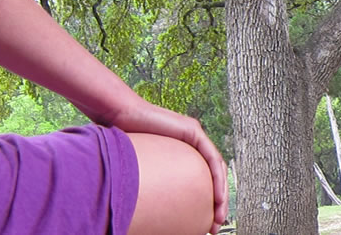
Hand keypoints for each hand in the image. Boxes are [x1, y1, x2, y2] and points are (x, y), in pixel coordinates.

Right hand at [102, 98, 228, 231]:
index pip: (202, 180)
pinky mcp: (193, 131)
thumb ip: (155, 182)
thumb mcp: (144, 168)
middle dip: (218, 202)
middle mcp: (192, 145)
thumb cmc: (124, 143)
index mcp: (182, 154)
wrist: (119, 117)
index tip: (206, 224)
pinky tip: (217, 194)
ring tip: (219, 215)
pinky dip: (217, 177)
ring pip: (217, 168)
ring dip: (221, 193)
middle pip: (213, 176)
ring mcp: (194, 136)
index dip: (207, 201)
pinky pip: (212, 157)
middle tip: (216, 225)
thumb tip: (149, 212)